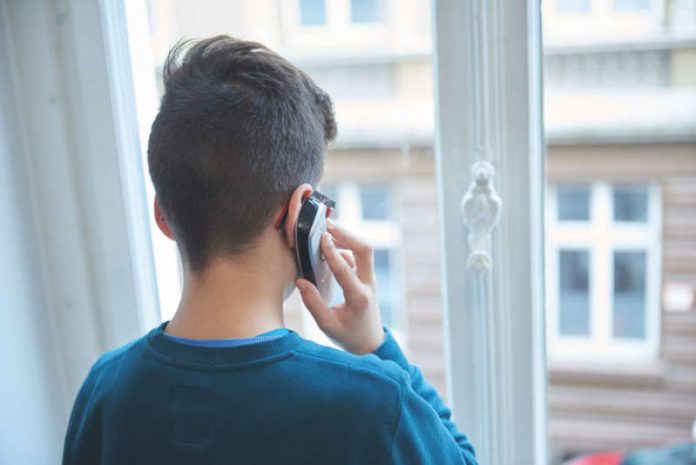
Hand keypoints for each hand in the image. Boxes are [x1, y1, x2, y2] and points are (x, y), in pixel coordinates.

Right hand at [295, 220, 384, 354]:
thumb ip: (313, 303)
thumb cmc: (348, 336)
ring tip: (324, 233)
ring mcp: (369, 280)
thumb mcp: (327, 325)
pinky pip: (357, 257)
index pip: (345, 269)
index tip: (321, 237)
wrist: (370, 343)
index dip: (332, 251)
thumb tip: (301, 280)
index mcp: (358, 297)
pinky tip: (328, 249)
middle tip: (327, 225)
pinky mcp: (366, 278)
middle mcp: (368, 285)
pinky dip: (344, 249)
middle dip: (347, 234)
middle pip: (365, 250)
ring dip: (346, 239)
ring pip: (362, 251)